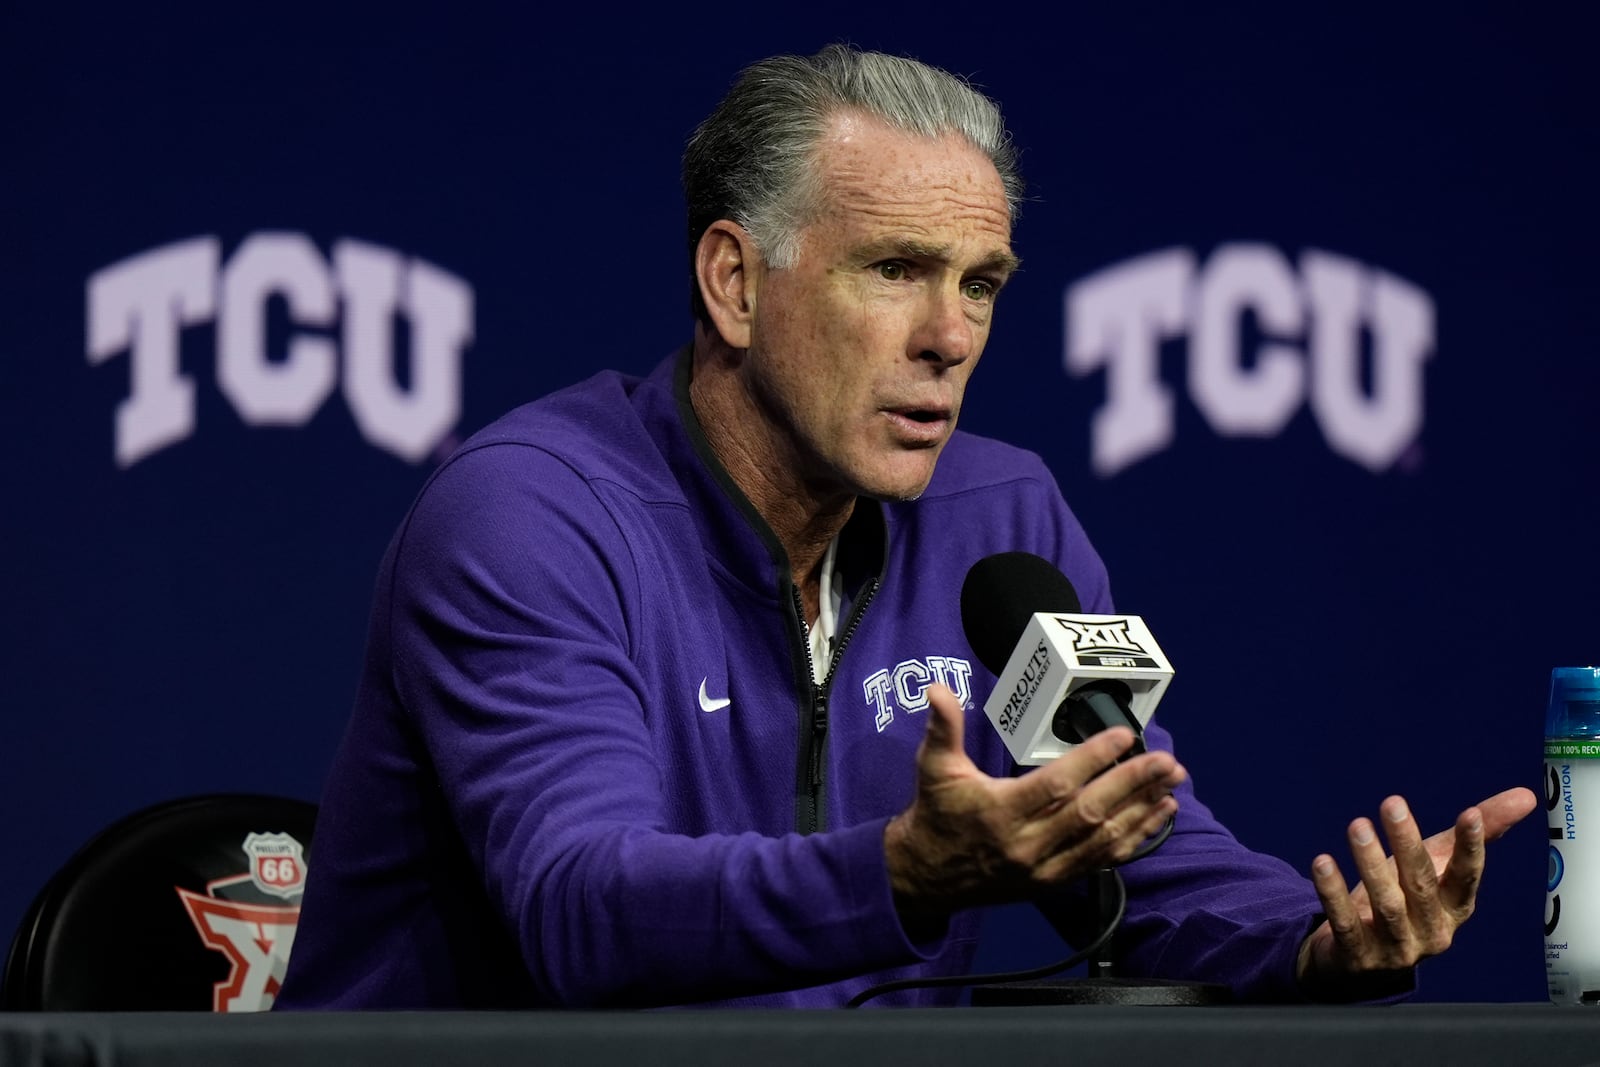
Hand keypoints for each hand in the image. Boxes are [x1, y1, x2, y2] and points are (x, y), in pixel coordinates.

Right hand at [883, 684, 1186, 919]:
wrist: (926, 876)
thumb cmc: (936, 814)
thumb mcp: (933, 767)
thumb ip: (942, 727)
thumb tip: (937, 688)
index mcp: (999, 812)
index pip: (1055, 784)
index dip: (1092, 759)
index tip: (1122, 735)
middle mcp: (1026, 844)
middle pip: (1090, 812)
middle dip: (1132, 784)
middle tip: (1166, 760)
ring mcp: (1043, 868)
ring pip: (1103, 839)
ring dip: (1141, 810)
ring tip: (1172, 783)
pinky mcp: (1054, 881)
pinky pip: (1102, 860)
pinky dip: (1135, 838)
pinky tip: (1158, 815)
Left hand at [1298, 787, 1536, 994]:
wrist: (1363, 961)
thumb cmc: (1408, 899)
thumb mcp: (1438, 864)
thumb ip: (1478, 832)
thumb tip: (1526, 796)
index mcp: (1455, 908)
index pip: (1467, 877)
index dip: (1472, 848)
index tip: (1470, 813)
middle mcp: (1432, 931)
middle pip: (1421, 885)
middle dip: (1407, 843)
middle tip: (1392, 803)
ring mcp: (1396, 948)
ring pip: (1386, 905)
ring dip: (1371, 863)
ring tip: (1358, 826)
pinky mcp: (1358, 956)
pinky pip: (1346, 923)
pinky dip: (1333, 893)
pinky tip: (1322, 862)